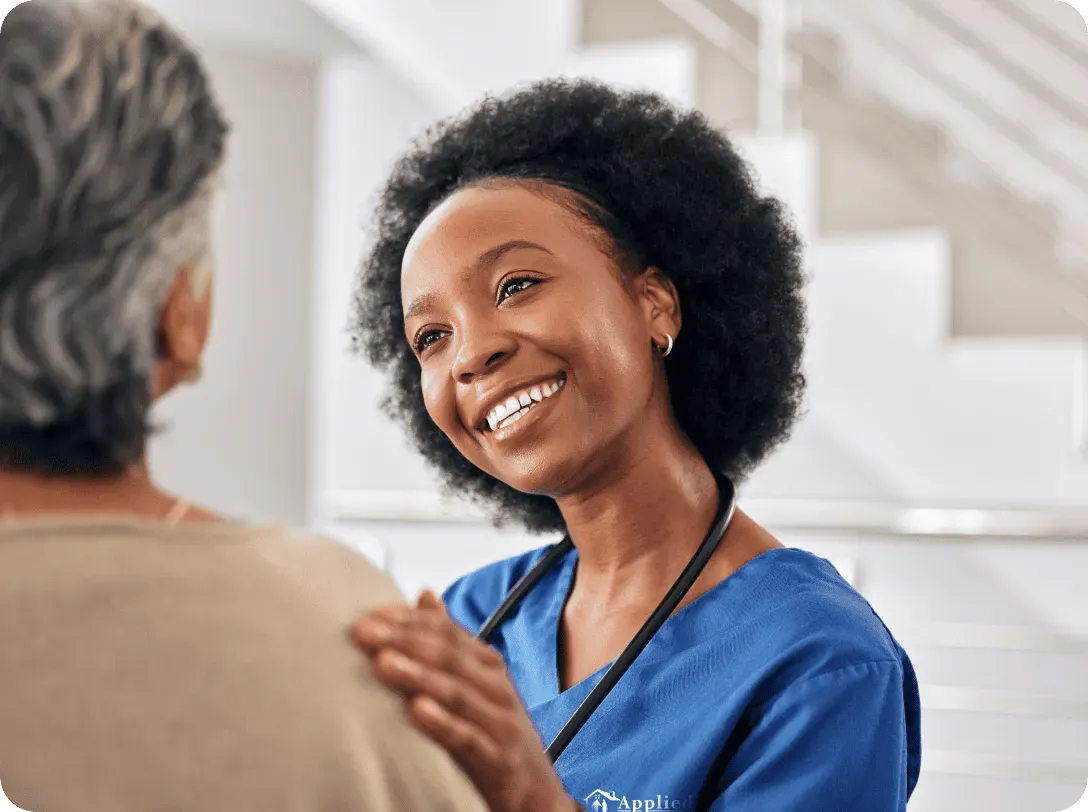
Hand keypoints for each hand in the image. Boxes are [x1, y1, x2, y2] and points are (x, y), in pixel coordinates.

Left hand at [352, 591, 573, 811]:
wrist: (538, 795)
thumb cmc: (497, 734)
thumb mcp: (477, 684)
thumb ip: (451, 643)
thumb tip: (425, 593)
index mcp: (489, 666)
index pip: (448, 632)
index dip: (410, 620)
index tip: (372, 614)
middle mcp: (497, 688)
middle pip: (449, 656)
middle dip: (404, 640)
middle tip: (364, 632)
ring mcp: (501, 724)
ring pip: (457, 693)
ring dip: (417, 675)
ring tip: (382, 664)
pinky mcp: (499, 761)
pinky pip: (469, 739)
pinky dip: (443, 724)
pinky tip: (417, 711)